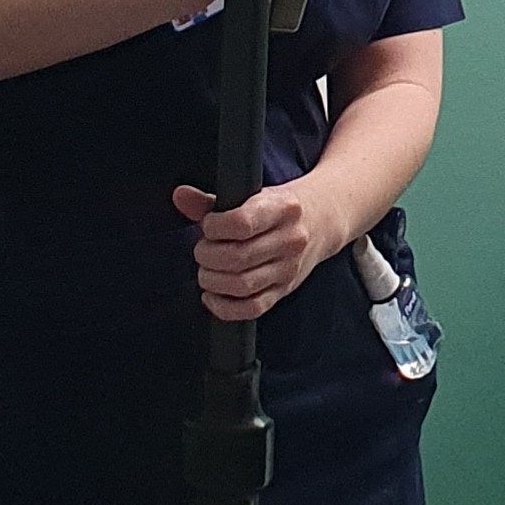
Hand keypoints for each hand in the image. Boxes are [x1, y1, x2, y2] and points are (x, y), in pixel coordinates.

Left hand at [173, 180, 341, 320]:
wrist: (323, 220)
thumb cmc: (279, 208)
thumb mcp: (253, 195)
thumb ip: (212, 200)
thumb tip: (181, 196)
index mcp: (283, 208)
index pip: (241, 224)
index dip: (214, 228)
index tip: (209, 226)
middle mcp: (291, 239)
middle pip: (237, 257)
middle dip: (207, 256)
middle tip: (203, 250)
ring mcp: (290, 268)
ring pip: (242, 285)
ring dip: (212, 281)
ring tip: (207, 270)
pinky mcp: (285, 290)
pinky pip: (251, 309)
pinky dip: (224, 307)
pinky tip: (213, 295)